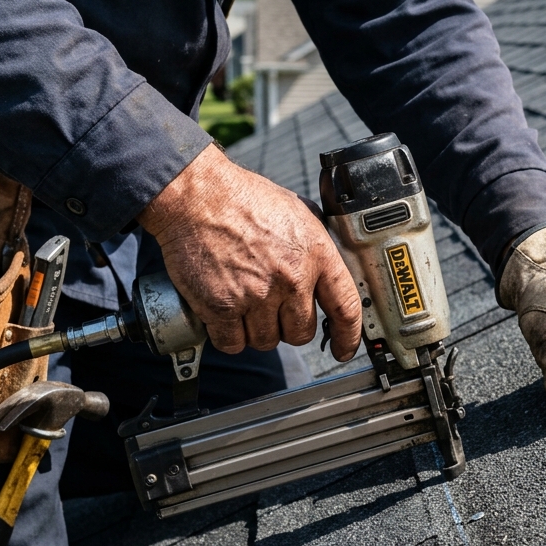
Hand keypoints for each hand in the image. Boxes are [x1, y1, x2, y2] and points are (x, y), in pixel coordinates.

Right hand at [138, 144, 361, 359]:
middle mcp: (291, 279)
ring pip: (266, 341)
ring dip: (256, 330)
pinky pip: (233, 343)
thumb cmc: (244, 199)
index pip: (345, 309)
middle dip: (288, 325)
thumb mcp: (299, 213)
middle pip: (302, 333)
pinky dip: (228, 335)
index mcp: (316, 254)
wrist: (197, 196)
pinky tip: (226, 313)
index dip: (348, 337)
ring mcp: (256, 295)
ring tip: (245, 301)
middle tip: (272, 306)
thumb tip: (329, 276)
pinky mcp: (222, 307)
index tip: (344, 349)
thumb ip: (317, 248)